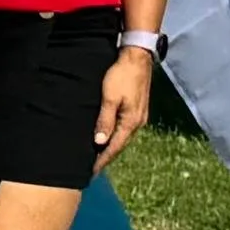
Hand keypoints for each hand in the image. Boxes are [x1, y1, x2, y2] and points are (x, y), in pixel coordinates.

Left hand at [94, 45, 153, 162]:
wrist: (137, 58)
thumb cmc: (121, 76)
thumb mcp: (109, 98)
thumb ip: (105, 120)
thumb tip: (99, 142)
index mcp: (131, 122)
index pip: (114, 147)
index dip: (102, 159)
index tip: (90, 171)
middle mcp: (138, 122)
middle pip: (119, 145)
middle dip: (105, 156)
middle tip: (90, 167)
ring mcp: (139, 116)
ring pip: (122, 136)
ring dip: (110, 146)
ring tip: (96, 155)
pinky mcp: (137, 109)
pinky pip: (124, 128)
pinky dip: (115, 135)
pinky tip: (106, 136)